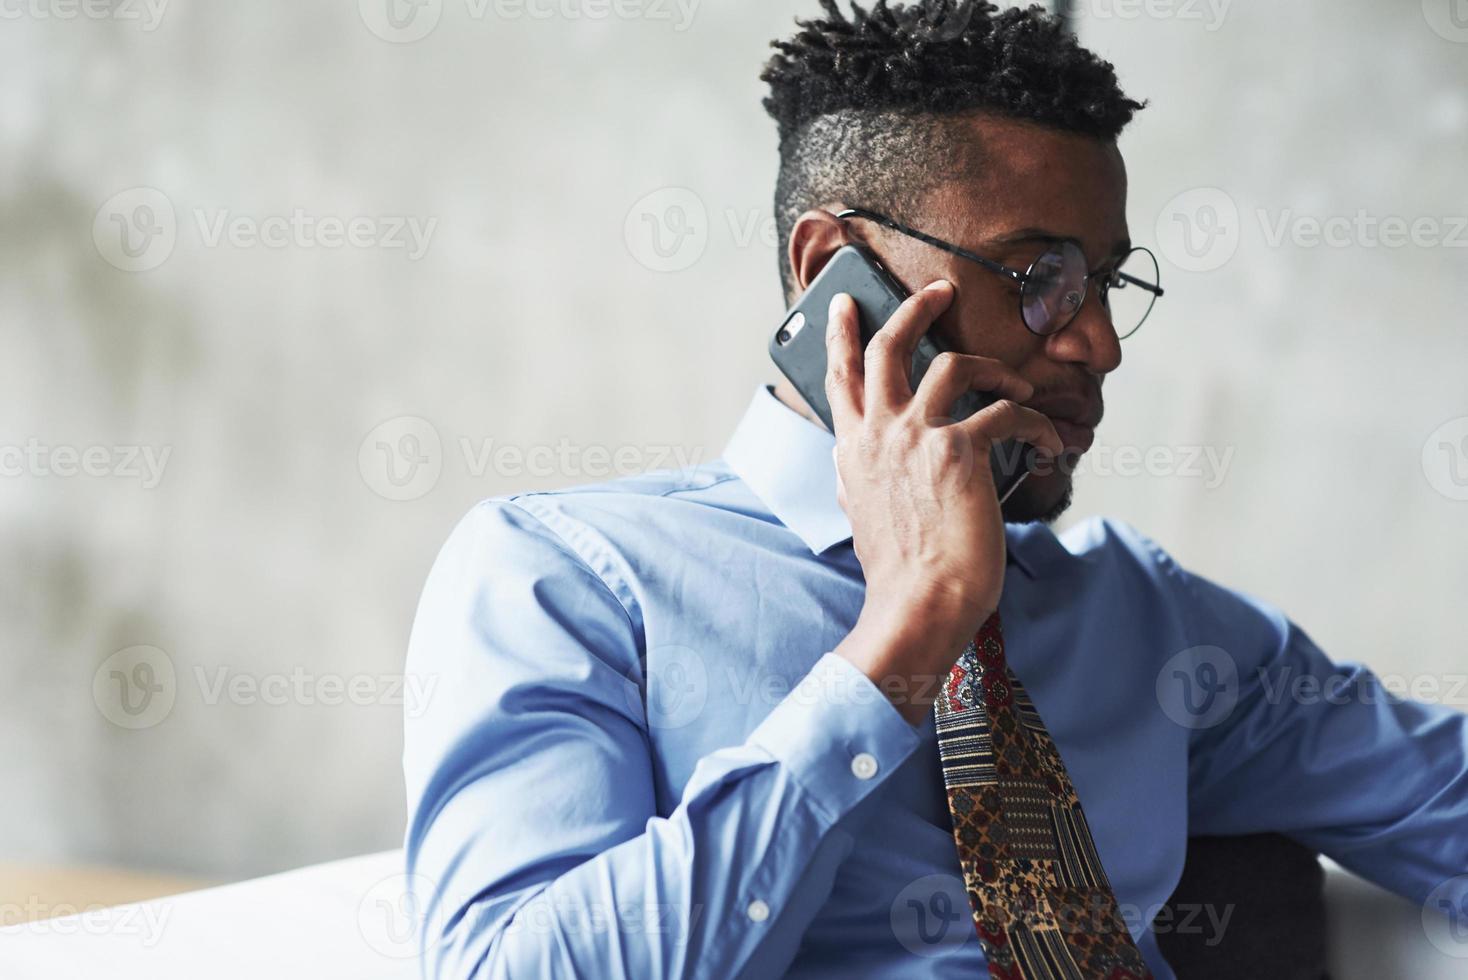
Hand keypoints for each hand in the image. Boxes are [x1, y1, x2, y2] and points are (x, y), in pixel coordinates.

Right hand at [825, 281, 1061, 723]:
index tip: (846, 302)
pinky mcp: (960, 450)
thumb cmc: (900, 571)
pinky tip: (1052, 441)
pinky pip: (1008, 413)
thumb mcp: (862, 514)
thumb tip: (852, 462)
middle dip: (917, 308)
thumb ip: (858, 478)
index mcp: (854, 449)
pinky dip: (1037, 423)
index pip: (840, 377)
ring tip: (1018, 381)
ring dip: (997, 367)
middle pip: (889, 346)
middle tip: (942, 289)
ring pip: (955, 364)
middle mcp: (880, 433)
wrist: (919, 604)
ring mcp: (917, 437)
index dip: (841, 333)